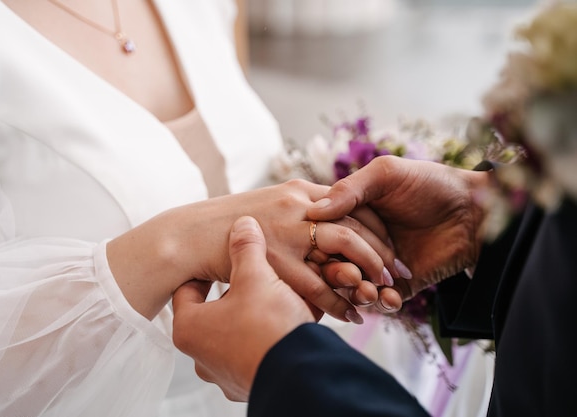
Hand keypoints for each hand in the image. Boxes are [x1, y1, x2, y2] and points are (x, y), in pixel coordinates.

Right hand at [108, 179, 397, 320]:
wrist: (189, 235)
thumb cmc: (228, 223)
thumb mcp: (268, 206)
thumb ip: (298, 210)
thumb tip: (326, 221)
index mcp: (299, 190)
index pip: (352, 202)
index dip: (377, 225)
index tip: (393, 244)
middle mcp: (298, 205)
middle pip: (355, 223)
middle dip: (381, 251)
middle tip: (397, 273)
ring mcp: (287, 230)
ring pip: (343, 249)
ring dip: (366, 273)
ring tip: (380, 293)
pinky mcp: (276, 259)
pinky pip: (316, 283)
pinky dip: (338, 301)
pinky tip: (351, 314)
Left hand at [172, 216, 314, 400]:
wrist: (301, 376)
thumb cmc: (268, 326)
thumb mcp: (256, 277)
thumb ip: (246, 248)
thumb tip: (242, 223)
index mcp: (189, 328)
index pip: (188, 288)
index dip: (207, 269)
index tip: (222, 257)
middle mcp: (201, 355)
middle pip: (217, 310)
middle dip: (241, 291)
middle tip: (259, 275)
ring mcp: (225, 373)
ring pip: (240, 330)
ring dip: (259, 311)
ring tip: (282, 294)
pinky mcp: (250, 383)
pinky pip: (258, 349)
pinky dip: (272, 332)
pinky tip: (294, 317)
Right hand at [307, 156, 489, 308]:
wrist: (476, 210)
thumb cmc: (431, 183)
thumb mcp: (386, 174)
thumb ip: (348, 190)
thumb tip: (312, 212)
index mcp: (351, 214)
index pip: (324, 234)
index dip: (320, 246)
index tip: (321, 252)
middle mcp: (362, 241)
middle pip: (335, 264)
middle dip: (338, 274)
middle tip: (350, 276)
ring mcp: (380, 264)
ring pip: (355, 286)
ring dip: (358, 292)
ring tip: (368, 291)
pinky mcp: (401, 285)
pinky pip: (383, 301)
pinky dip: (382, 303)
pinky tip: (388, 297)